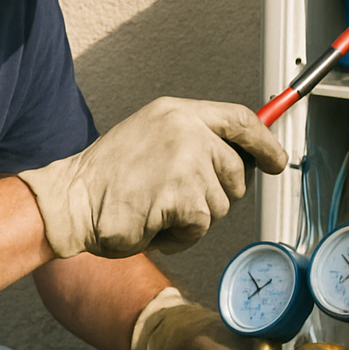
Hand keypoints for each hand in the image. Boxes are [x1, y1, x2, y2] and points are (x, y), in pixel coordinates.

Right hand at [18, 97, 286, 258]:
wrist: (71, 200)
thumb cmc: (107, 178)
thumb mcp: (151, 137)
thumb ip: (192, 140)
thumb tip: (239, 159)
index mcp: (178, 113)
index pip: (239, 119)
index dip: (264, 142)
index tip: (276, 160)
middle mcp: (186, 131)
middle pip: (236, 172)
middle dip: (216, 195)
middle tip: (175, 199)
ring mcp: (186, 162)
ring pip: (221, 205)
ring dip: (193, 218)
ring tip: (156, 209)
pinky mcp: (183, 197)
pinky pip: (201, 227)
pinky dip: (180, 236)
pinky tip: (152, 224)